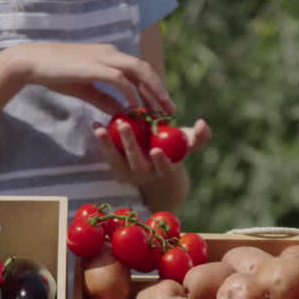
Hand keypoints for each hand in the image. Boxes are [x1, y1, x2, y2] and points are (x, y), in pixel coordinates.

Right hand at [2, 42, 175, 116]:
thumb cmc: (55, 75)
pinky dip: (132, 95)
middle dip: (159, 90)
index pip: (139, 70)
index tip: (161, 105)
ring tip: (161, 112)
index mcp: (110, 56)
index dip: (153, 87)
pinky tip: (137, 111)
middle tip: (170, 110)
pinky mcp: (96, 66)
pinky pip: (121, 80)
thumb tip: (123, 113)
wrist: (32, 62)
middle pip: (145, 70)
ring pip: (139, 72)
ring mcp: (104, 57)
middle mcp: (111, 53)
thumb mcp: (86, 90)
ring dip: (152, 91)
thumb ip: (105, 100)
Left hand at [92, 119, 212, 186]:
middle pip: (137, 163)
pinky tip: (95, 125)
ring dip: (108, 145)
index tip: (155, 150)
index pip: (165, 169)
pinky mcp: (117, 169)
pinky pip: (107, 156)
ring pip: (118, 162)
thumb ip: (200, 136)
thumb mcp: (188, 141)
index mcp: (166, 170)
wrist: (155, 157)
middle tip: (124, 125)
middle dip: (130, 145)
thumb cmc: (175, 145)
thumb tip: (202, 123)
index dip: (161, 162)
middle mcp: (147, 175)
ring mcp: (130, 174)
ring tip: (100, 128)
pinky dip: (101, 140)